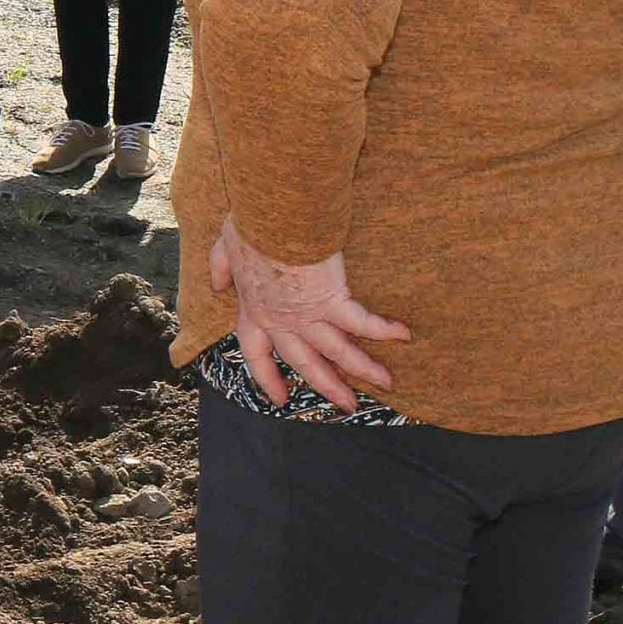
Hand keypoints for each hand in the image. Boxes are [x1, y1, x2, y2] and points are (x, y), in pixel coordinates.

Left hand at [207, 215, 409, 412]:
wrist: (273, 217)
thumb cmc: (249, 228)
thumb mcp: (223, 248)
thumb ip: (220, 269)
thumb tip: (217, 286)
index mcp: (255, 311)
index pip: (257, 354)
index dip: (267, 378)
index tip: (279, 398)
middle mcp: (282, 321)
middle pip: (305, 363)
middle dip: (327, 386)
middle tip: (348, 406)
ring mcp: (308, 315)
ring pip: (339, 352)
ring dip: (364, 369)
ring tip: (387, 383)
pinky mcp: (332, 301)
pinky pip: (362, 322)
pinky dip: (384, 329)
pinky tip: (404, 334)